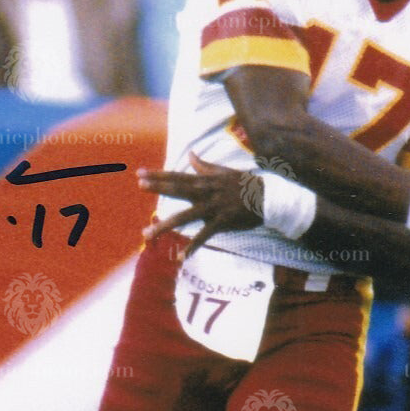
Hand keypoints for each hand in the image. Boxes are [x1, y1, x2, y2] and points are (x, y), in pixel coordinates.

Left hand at [138, 153, 261, 253]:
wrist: (270, 197)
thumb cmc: (247, 184)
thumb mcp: (225, 172)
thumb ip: (205, 166)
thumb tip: (190, 154)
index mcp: (206, 181)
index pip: (178, 176)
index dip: (159, 174)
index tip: (140, 173)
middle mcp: (207, 192)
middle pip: (179, 189)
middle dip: (159, 187)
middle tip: (139, 186)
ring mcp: (213, 207)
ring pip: (184, 217)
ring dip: (164, 226)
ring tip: (147, 234)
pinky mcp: (222, 221)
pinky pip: (204, 236)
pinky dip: (193, 247)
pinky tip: (181, 257)